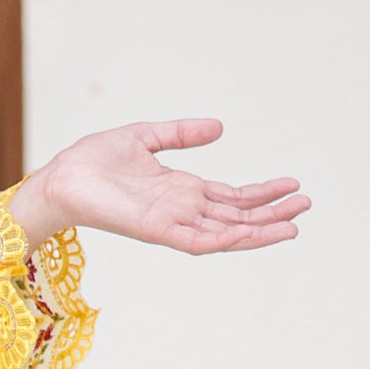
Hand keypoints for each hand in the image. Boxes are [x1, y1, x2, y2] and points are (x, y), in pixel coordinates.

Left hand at [7, 120, 307, 255]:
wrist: (62, 176)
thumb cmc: (94, 160)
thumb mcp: (146, 136)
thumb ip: (181, 134)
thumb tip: (219, 127)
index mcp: (181, 190)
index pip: (231, 197)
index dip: (262, 194)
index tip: (292, 185)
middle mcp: (181, 210)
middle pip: (237, 217)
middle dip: (272, 212)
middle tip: (307, 204)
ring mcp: (172, 223)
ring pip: (226, 232)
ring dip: (260, 230)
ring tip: (294, 224)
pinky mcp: (158, 231)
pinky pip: (200, 241)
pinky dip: (227, 240)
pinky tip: (252, 234)